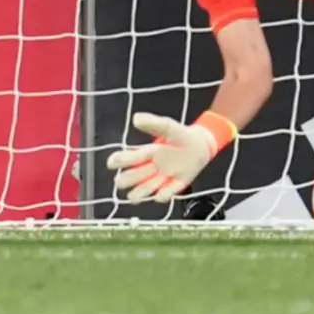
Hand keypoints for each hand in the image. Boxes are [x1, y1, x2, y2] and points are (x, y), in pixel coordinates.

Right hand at [108, 112, 234, 203]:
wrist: (201, 144)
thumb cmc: (180, 135)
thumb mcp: (168, 126)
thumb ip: (153, 123)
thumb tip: (135, 118)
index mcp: (147, 153)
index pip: (127, 158)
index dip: (118, 161)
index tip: (112, 162)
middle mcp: (151, 168)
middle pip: (131, 177)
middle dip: (126, 179)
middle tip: (124, 179)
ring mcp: (162, 178)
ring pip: (144, 190)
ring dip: (140, 191)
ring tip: (136, 193)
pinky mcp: (175, 185)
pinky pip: (165, 195)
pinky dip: (162, 195)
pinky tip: (162, 192)